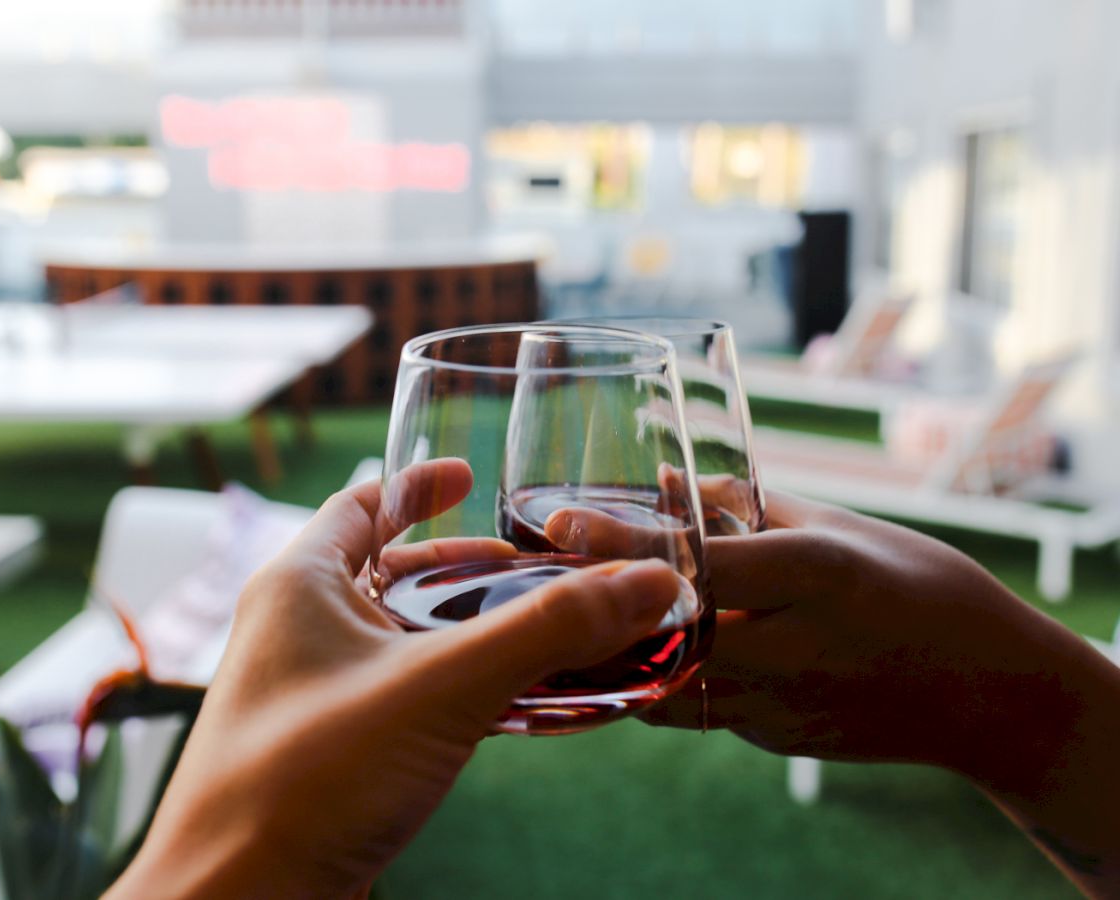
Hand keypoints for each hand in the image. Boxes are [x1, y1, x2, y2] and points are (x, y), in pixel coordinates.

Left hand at [108, 459, 680, 899]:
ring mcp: (315, 692)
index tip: (471, 472)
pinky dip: (457, 687)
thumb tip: (646, 583)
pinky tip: (512, 703)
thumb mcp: (438, 687)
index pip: (362, 500)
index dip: (418, 482)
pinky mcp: (335, 749)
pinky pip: (406, 696)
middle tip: (536, 566)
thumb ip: (544, 632)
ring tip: (540, 628)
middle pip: (391, 570)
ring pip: (403, 638)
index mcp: (301, 583)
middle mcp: (300, 629)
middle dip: (466, 567)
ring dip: (466, 630)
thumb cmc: (305, 782)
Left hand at [546, 478, 1119, 895]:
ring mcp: (786, 705)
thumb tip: (665, 482)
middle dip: (599, 610)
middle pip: (666, 637)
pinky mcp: (775, 740)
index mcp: (820, 575)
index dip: (624, 545)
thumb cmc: (920, 586)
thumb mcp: (840, 529)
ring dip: (618, 655)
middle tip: (543, 576)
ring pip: (666, 690)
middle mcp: (796, 645)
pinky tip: (644, 656)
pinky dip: (662, 685)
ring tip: (574, 614)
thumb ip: (748, 509)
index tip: (560, 526)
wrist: (989, 692)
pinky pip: (696, 713)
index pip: (702, 563)